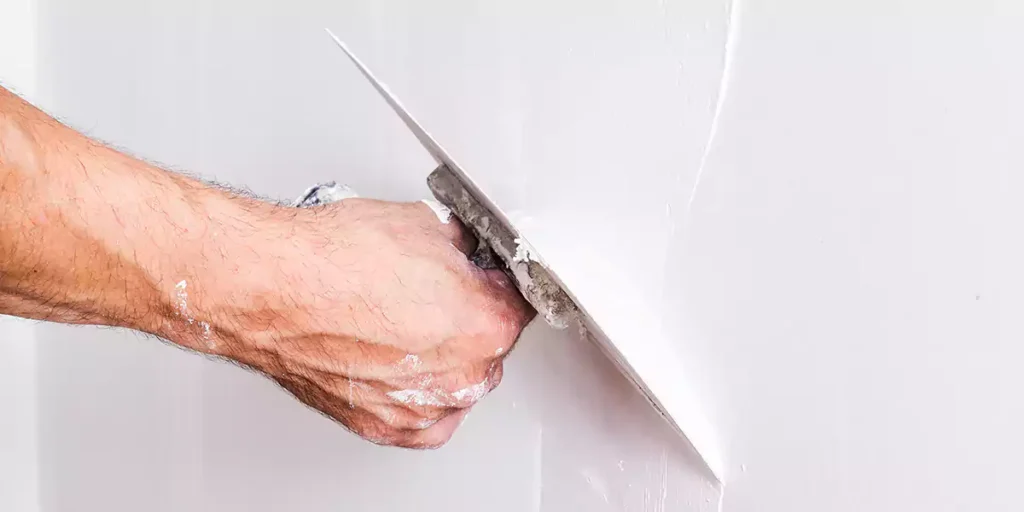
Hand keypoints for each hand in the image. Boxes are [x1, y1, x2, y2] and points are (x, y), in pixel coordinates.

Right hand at [164, 197, 533, 447]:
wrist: (270, 287)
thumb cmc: (333, 260)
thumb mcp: (421, 225)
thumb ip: (459, 248)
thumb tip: (459, 250)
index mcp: (486, 325)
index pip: (514, 306)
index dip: (493, 286)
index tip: (478, 280)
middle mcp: (461, 375)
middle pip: (486, 348)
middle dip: (467, 322)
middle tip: (431, 296)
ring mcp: (421, 406)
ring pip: (453, 384)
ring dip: (440, 360)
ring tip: (400, 324)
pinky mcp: (382, 425)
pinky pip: (419, 417)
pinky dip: (415, 395)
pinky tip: (398, 364)